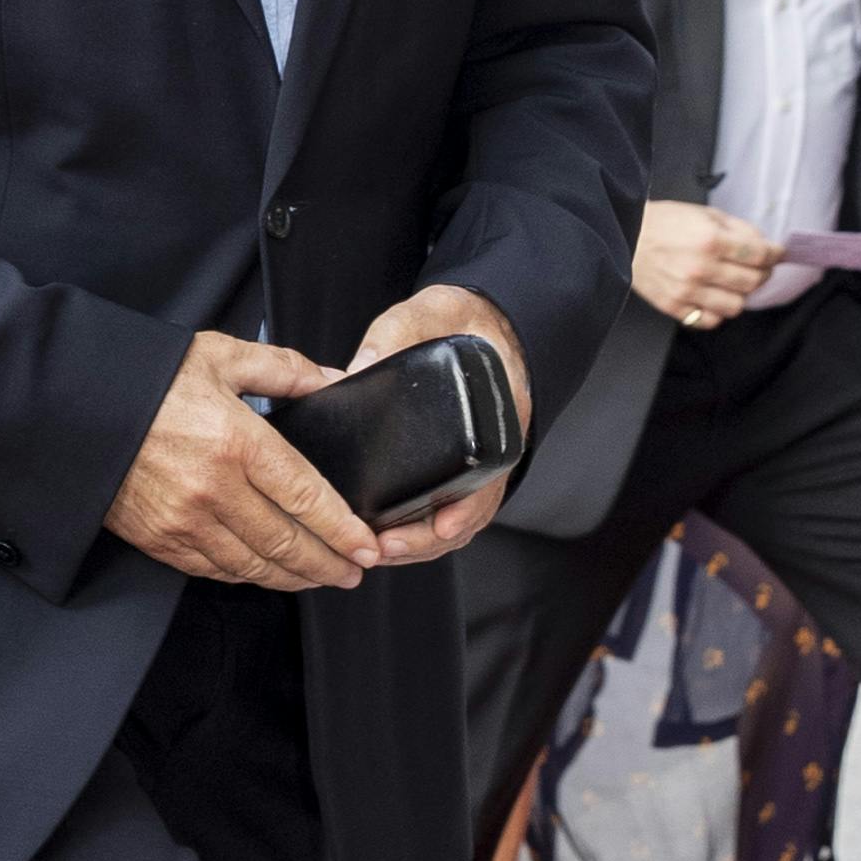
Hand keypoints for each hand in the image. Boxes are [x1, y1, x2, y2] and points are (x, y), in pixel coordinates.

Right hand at [105, 332, 375, 589]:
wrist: (72, 405)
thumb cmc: (144, 378)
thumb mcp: (217, 356)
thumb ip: (281, 369)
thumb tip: (331, 381)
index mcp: (236, 441)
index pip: (307, 497)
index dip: (343, 529)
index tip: (367, 544)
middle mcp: (214, 488)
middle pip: (287, 543)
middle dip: (329, 564)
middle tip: (353, 571)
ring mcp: (185, 520)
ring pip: (255, 566)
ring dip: (294, 578)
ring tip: (319, 577)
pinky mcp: (160, 538)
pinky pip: (216, 570)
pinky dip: (247, 576)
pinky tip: (264, 571)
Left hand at [345, 283, 529, 568]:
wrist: (486, 324)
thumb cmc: (466, 322)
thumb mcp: (437, 310)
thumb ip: (400, 331)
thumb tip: (360, 366)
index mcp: (499, 418)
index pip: (488, 480)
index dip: (463, 511)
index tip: (436, 528)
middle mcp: (493, 450)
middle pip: (468, 515)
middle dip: (425, 540)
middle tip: (382, 548)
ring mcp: (477, 463)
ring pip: (454, 521)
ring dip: (418, 542)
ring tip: (375, 550)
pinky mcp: (456, 467)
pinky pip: (444, 509)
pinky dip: (418, 528)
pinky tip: (384, 534)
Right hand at [633, 201, 776, 329]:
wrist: (622, 236)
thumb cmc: (663, 222)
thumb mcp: (702, 213)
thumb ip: (737, 228)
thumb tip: (765, 245)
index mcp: (710, 240)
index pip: (760, 255)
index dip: (775, 254)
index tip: (777, 254)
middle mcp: (701, 268)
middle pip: (754, 281)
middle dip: (762, 273)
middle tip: (757, 267)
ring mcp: (688, 291)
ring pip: (736, 306)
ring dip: (739, 294)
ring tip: (731, 283)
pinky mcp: (675, 307)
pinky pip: (711, 320)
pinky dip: (717, 311)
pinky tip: (712, 296)